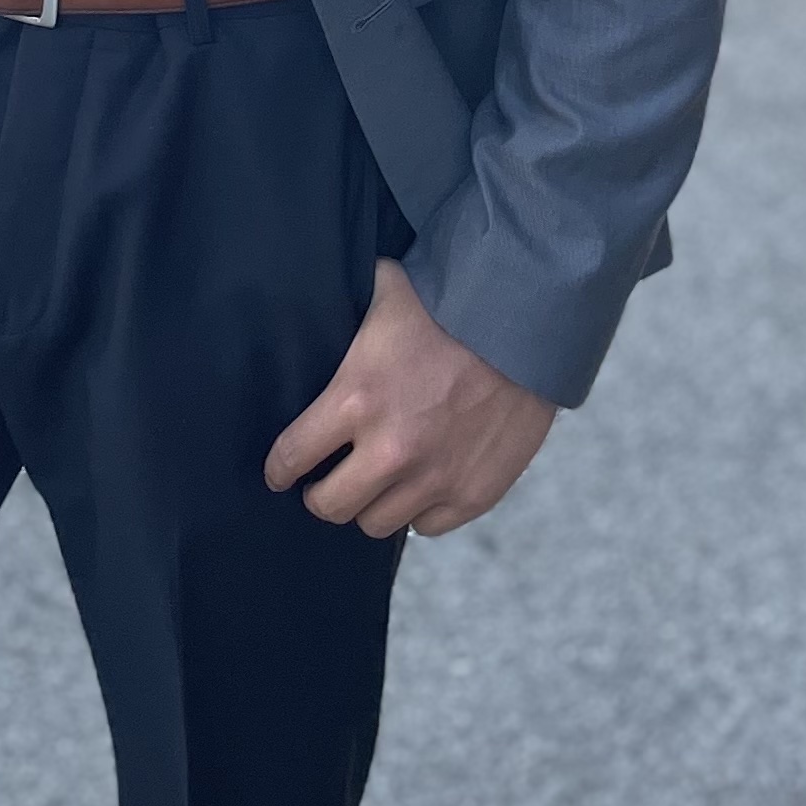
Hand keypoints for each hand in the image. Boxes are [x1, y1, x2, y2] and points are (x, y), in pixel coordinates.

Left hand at [266, 257, 557, 539]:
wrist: (526, 326)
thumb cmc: (450, 304)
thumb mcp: (384, 293)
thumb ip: (347, 302)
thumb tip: (319, 278)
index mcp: (355, 398)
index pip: (291, 456)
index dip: (279, 468)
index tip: (279, 473)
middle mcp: (389, 449)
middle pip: (329, 506)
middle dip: (320, 496)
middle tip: (325, 483)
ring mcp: (433, 478)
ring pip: (376, 524)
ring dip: (371, 504)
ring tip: (376, 485)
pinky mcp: (472, 495)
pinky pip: (427, 527)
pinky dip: (420, 510)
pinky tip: (421, 485)